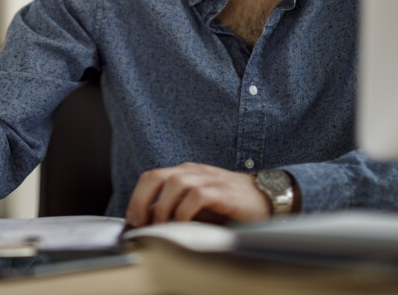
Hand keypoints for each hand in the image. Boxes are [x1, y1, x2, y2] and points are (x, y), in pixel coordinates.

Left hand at [125, 162, 270, 226]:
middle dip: (142, 200)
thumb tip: (148, 220)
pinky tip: (183, 224)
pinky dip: (184, 211)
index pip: (151, 177)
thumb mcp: (196, 204)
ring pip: (174, 183)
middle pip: (156, 176)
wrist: (265, 196)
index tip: (132, 219)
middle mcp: (193, 171)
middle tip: (140, 223)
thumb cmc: (229, 203)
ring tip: (160, 226)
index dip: (137, 197)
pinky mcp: (222, 190)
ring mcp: (208, 178)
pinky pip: (196, 196)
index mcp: (184, 172)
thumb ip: (174, 207)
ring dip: (163, 207)